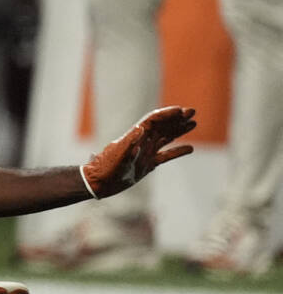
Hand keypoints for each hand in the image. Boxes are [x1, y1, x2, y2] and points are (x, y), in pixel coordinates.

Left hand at [81, 107, 196, 198]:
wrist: (99, 183)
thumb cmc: (106, 168)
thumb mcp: (117, 155)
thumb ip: (129, 142)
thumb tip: (141, 127)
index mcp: (135, 136)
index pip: (153, 120)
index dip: (167, 114)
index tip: (181, 110)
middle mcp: (142, 142)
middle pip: (162, 126)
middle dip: (177, 118)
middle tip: (192, 111)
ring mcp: (146, 152)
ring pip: (166, 138)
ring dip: (179, 130)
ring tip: (193, 123)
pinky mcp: (148, 164)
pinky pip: (166, 155)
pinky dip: (178, 151)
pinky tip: (190, 148)